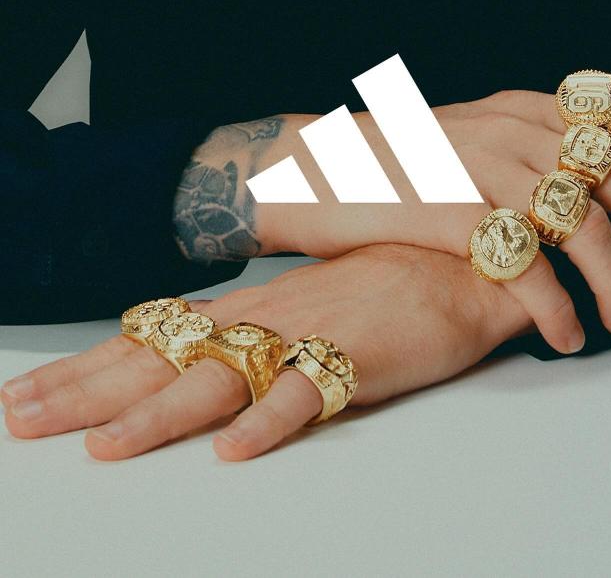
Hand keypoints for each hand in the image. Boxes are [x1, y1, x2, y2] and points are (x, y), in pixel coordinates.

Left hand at [2, 245, 531, 460]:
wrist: (463, 263)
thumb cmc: (388, 281)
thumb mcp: (308, 300)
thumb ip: (257, 324)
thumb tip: (207, 345)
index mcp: (251, 308)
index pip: (153, 338)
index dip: (87, 368)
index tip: (31, 392)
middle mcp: (264, 321)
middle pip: (161, 362)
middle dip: (85, 393)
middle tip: (21, 420)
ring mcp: (308, 338)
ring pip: (218, 382)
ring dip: (157, 418)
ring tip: (99, 449)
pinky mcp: (359, 358)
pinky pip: (310, 395)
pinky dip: (270, 422)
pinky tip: (235, 449)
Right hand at [179, 90, 610, 352]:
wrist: (308, 169)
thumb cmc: (386, 164)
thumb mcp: (464, 134)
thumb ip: (520, 147)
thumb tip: (582, 186)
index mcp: (519, 107)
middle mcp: (511, 130)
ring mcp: (482, 168)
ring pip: (588, 228)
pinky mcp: (451, 214)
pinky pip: (530, 266)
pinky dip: (559, 307)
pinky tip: (564, 332)